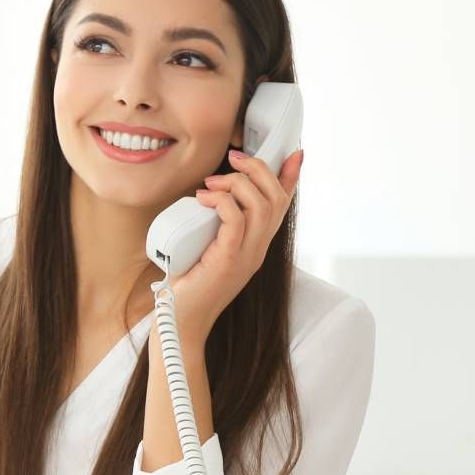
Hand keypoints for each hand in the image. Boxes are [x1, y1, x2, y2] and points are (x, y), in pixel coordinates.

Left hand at [169, 147, 304, 342]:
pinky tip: (204, 198)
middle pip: (275, 199)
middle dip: (258, 170)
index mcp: (256, 245)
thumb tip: (203, 197)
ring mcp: (247, 255)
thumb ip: (212, 226)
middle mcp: (258, 249)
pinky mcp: (229, 260)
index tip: (293, 154)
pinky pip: (236, 221)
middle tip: (233, 160)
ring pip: (261, 206)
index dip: (290, 178)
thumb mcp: (204, 247)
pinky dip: (222, 202)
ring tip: (212, 183)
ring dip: (237, 183)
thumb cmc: (187, 285)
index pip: (281, 207)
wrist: (180, 321)